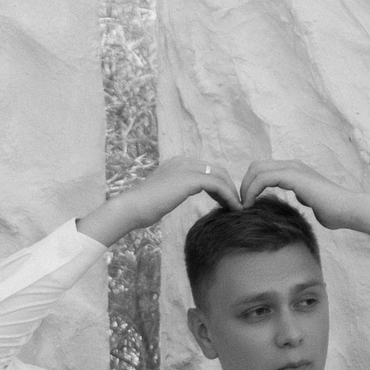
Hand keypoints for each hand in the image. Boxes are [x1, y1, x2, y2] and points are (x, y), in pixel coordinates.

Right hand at [77, 155, 237, 245]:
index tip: (225, 201)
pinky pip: (218, 185)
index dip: (219, 185)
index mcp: (177, 163)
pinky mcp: (190, 179)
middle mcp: (183, 161)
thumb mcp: (165, 194)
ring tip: (237, 207)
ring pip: (220, 176)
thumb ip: (177, 190)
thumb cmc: (144, 207)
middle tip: (235, 204)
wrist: (132, 208)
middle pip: (216, 170)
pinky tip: (233, 208)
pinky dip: (229, 196)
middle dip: (228, 187)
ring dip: (232, 192)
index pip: (206, 170)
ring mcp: (187, 167)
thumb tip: (182, 195)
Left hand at [239, 158, 369, 237]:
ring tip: (243, 206)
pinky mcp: (294, 176)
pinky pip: (263, 178)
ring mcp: (293, 168)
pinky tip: (250, 206)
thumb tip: (295, 204)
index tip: (246, 204)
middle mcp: (292, 165)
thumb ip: (301, 198)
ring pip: (257, 169)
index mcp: (295, 170)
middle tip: (241, 205)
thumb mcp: (311, 202)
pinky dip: (252, 191)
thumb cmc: (334, 212)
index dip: (250, 185)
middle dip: (244, 185)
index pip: (263, 169)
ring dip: (245, 188)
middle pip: (256, 166)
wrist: (348, 210)